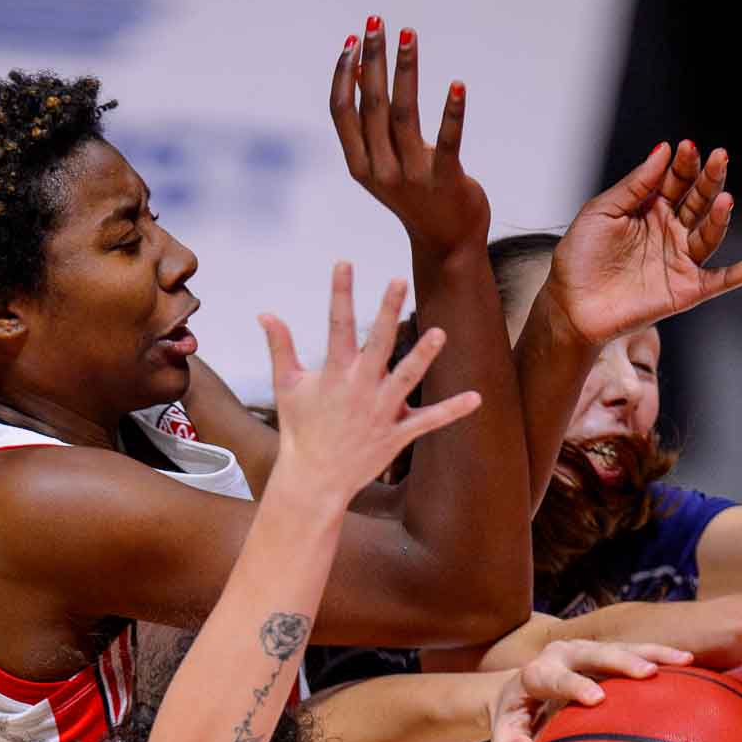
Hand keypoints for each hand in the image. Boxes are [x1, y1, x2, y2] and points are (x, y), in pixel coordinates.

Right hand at [260, 266, 479, 505]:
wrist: (313, 478)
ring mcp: (380, 412)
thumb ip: (280, 347)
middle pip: (377, 344)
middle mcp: (359, 389)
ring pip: (406, 379)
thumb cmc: (300, 430)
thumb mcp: (286, 386)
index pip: (336, 326)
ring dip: (422, 357)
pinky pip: (428, 421)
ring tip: (439, 333)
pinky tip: (475, 397)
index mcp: (334, 374)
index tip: (344, 263)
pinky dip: (451, 411)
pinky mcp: (396, 434)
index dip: (340, 293)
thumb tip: (266, 314)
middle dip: (386, 312)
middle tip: (398, 280)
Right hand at [330, 22, 487, 258]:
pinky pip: (448, 142)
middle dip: (371, 60)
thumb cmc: (417, 196)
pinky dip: (453, 113)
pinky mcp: (445, 180)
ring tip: (407, 35)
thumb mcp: (384, 165)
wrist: (447, 243)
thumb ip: (371, 129)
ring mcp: (412, 178)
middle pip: (371, 106)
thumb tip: (358, 77)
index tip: (353, 40)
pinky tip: (457, 86)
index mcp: (361, 166)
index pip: (343, 113)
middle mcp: (381, 171)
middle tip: (376, 21)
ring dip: (405, 70)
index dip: (344, 75)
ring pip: (404, 115)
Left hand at [489, 639, 692, 741]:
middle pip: (592, 653)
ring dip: (651, 652)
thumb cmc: (514, 720)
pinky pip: (635, 651)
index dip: (573, 685)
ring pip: (619, 647)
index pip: (553, 677)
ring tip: (682, 660)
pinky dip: (660, 655)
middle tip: (648, 673)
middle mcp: (560, 655)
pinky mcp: (604, 654)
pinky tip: (688, 662)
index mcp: (535, 674)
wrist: (518, 692)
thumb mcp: (503, 734)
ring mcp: (585, 651)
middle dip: (620, 661)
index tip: (595, 698)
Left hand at [543, 141, 741, 344]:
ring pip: (710, 234)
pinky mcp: (684, 290)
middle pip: (698, 201)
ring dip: (720, 215)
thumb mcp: (600, 213)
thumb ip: (633, 185)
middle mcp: (669, 232)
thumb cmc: (578, 260)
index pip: (676, 181)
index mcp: (649, 210)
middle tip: (717, 158)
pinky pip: (722, 279)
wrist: (568, 307)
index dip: (684, 165)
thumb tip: (663, 150)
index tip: (686, 148)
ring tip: (723, 198)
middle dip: (709, 179)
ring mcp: (678, 260)